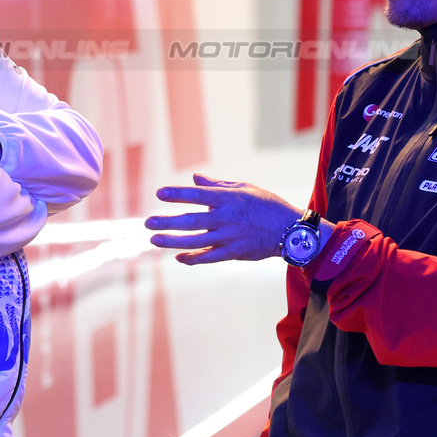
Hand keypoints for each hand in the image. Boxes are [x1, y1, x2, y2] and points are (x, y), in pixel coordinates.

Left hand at [144, 173, 300, 264]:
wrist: (289, 229)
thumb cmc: (265, 205)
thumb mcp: (244, 188)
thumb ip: (217, 185)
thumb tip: (195, 178)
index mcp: (228, 199)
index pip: (197, 195)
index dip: (177, 194)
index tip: (159, 194)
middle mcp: (226, 218)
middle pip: (191, 220)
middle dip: (167, 222)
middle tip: (147, 223)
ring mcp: (229, 237)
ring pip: (196, 240)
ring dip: (173, 241)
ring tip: (154, 240)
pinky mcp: (234, 252)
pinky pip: (209, 257)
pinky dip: (193, 258)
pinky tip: (179, 257)